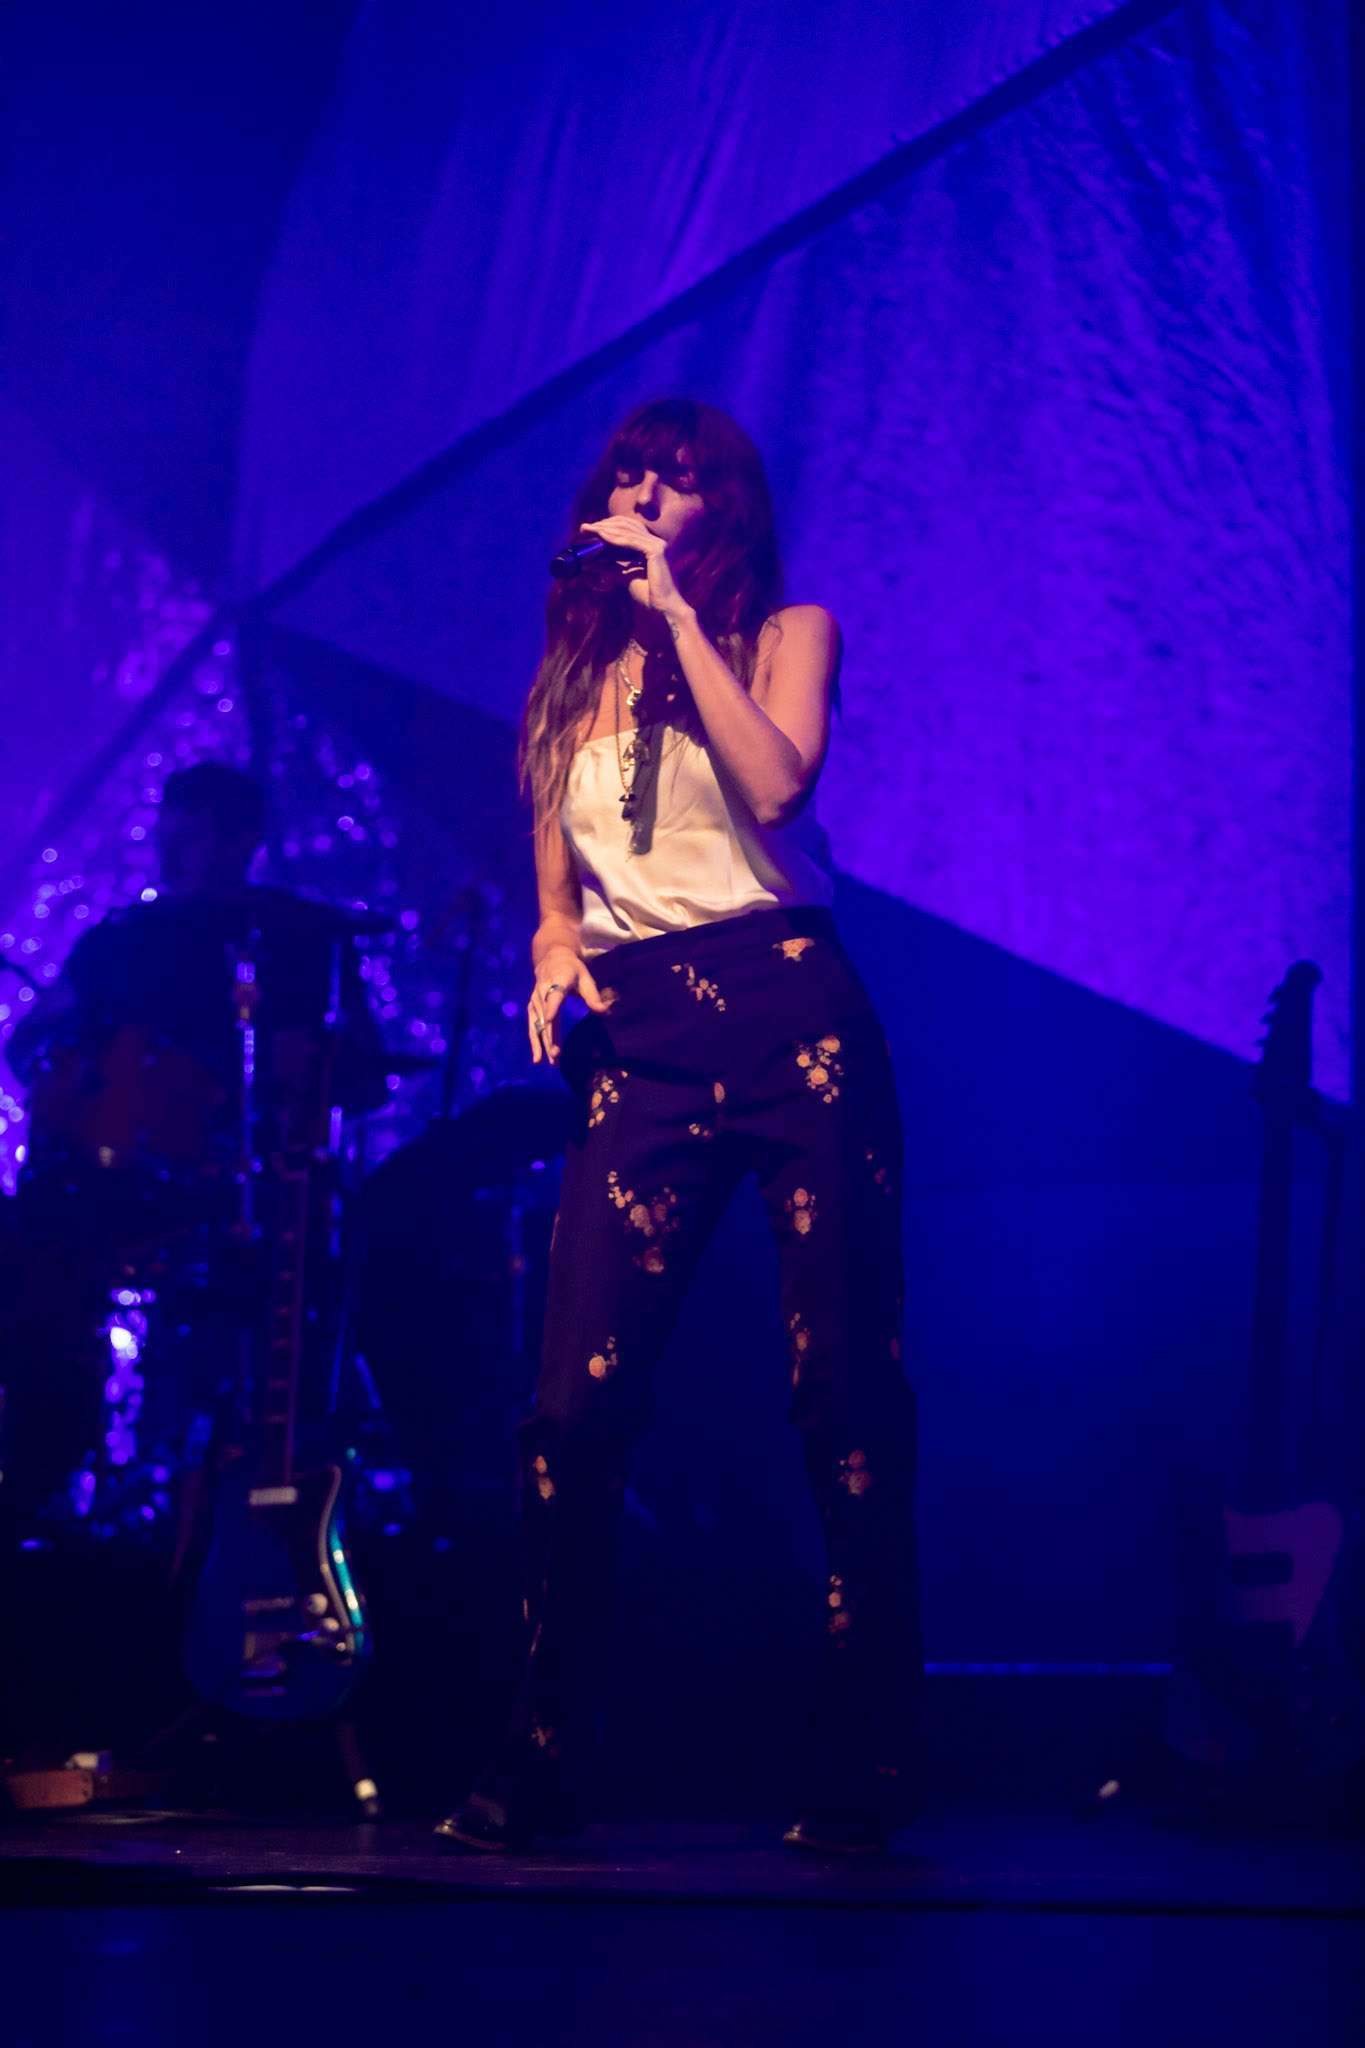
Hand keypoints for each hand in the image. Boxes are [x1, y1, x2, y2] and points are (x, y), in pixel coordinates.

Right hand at [527, 944, 608, 1064]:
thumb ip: (593, 996)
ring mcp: (535, 999)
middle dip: (549, 1035)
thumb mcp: (586, 977)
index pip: (555, 994)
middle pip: (545, 1015)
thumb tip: (604, 1012)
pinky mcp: (532, 1006)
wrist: (551, 958)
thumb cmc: (573, 970)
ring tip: (549, 1061)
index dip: (552, 1006)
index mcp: (559, 980)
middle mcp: (543, 990)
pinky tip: (538, 1057)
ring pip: (537, 1023)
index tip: (549, 1019)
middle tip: (555, 1054)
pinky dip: (534, 1041)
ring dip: (542, 1043)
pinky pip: (532, 1025)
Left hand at [579, 515, 687, 616]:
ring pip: (627, 531)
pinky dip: (614, 538)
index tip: (590, 529)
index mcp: (652, 545)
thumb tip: (596, 564)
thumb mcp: (626, 577)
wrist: (664, 608)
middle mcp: (656, 541)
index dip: (609, 526)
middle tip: (584, 527)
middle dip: (604, 524)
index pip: (628, 528)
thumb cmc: (649, 595)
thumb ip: (614, 567)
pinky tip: (601, 536)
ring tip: (589, 529)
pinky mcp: (656, 551)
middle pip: (626, 525)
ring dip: (605, 529)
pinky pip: (631, 541)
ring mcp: (658, 544)